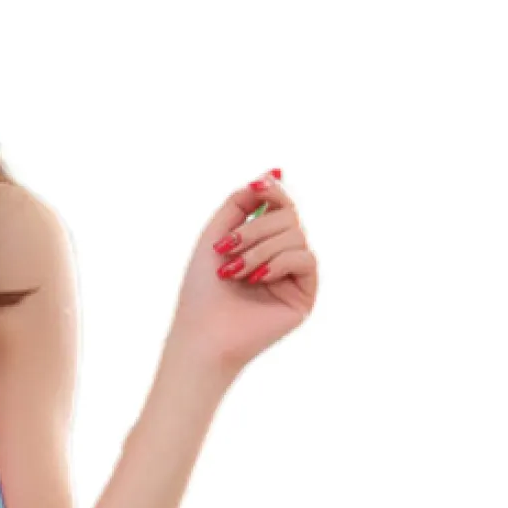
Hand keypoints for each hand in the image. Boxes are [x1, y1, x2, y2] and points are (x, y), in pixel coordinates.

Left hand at [166, 170, 317, 380]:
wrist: (202, 335)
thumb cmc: (201, 290)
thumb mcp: (215, 234)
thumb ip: (240, 201)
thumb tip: (274, 172)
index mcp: (261, 242)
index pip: (279, 204)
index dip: (271, 191)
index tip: (255, 188)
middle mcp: (280, 256)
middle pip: (288, 215)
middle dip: (255, 228)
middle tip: (225, 249)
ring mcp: (294, 275)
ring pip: (296, 234)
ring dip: (260, 248)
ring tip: (236, 272)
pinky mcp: (305, 294)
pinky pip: (305, 258)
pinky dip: (278, 262)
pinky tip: (256, 280)